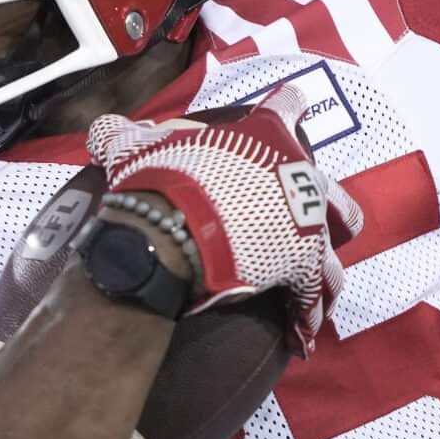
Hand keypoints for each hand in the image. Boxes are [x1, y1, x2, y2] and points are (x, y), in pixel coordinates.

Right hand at [86, 86, 363, 352]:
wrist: (173, 230)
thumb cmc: (161, 180)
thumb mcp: (134, 148)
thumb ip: (124, 135)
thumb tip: (105, 130)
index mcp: (266, 136)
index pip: (287, 105)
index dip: (288, 106)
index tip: (292, 106)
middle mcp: (298, 176)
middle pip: (325, 184)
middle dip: (320, 198)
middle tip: (306, 208)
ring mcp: (307, 222)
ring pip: (334, 240)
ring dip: (326, 259)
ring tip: (321, 276)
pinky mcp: (303, 266)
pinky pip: (313, 294)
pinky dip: (307, 313)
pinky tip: (302, 333)